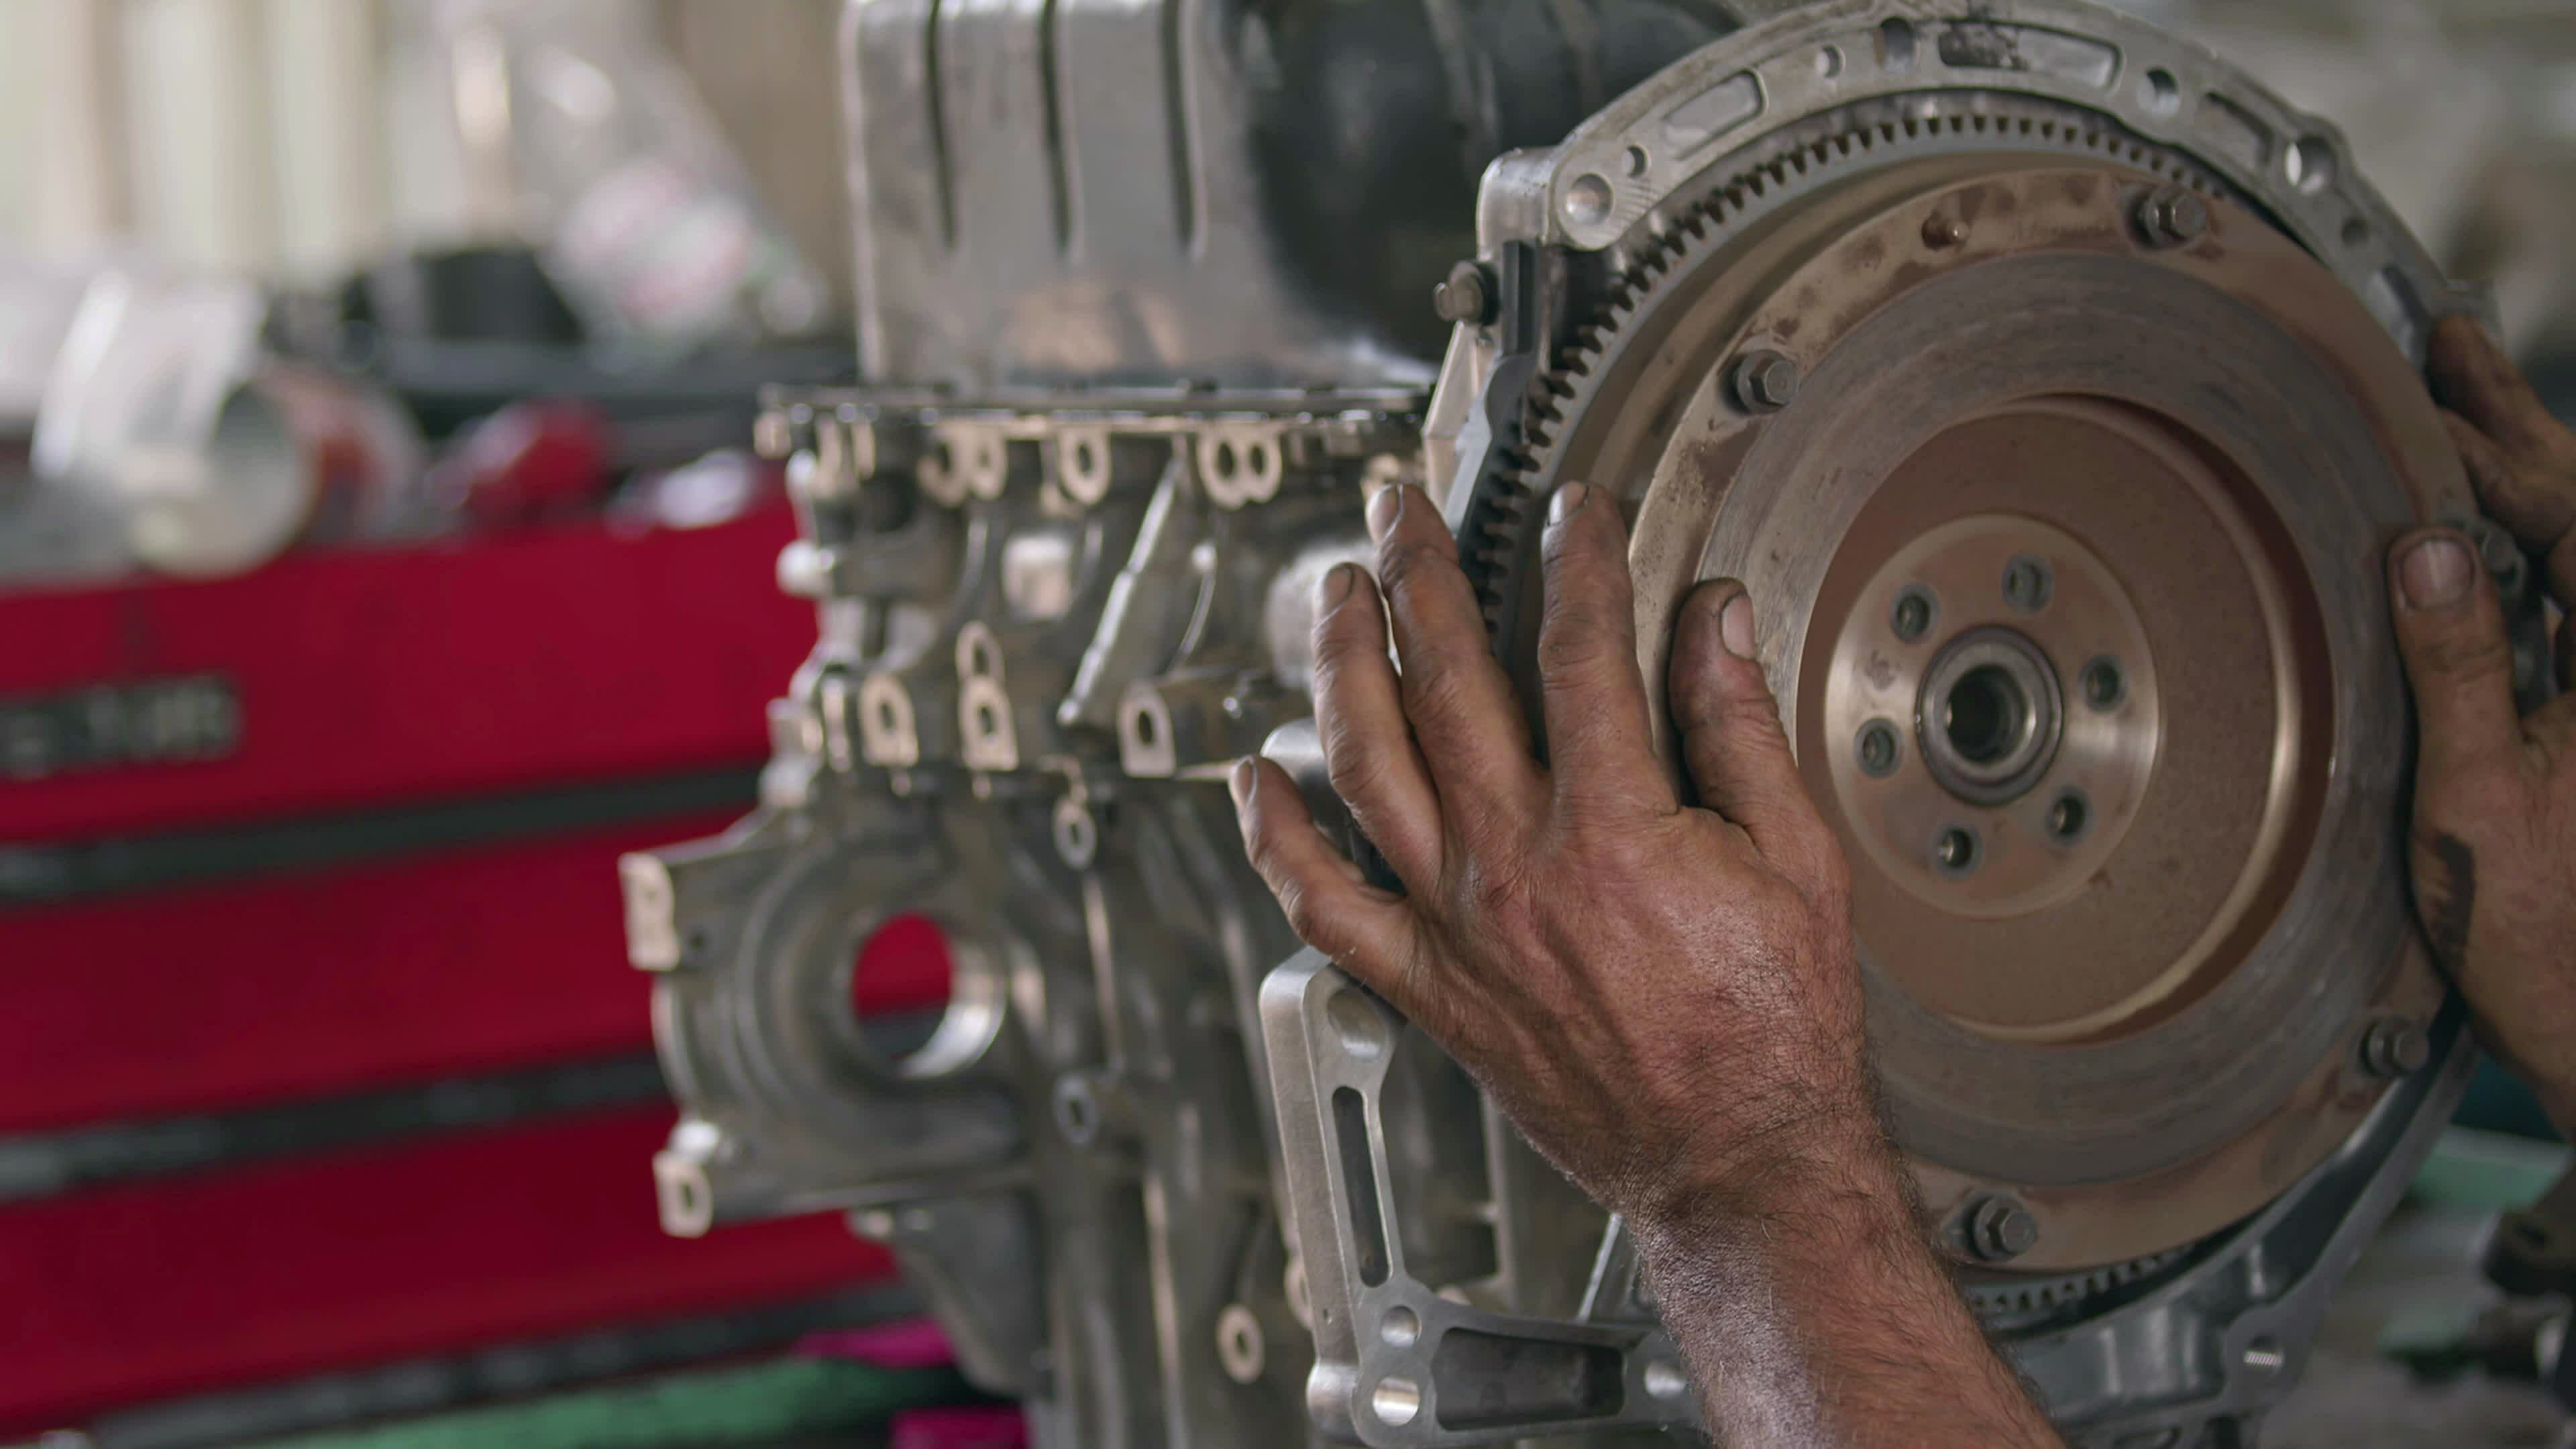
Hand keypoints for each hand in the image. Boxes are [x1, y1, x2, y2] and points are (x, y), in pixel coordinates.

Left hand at [1229, 478, 1874, 1223]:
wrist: (1737, 1164)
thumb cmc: (1772, 1033)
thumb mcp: (1795, 860)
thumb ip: (1740, 729)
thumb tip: (1713, 622)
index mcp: (1615, 827)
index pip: (1578, 648)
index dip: (1576, 559)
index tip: (1573, 513)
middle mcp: (1515, 867)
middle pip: (1444, 680)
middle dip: (1420, 573)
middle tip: (1405, 512)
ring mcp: (1457, 926)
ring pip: (1364, 765)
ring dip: (1338, 664)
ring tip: (1335, 595)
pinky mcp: (1426, 987)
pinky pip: (1321, 904)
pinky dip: (1275, 837)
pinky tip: (1255, 776)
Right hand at [2395, 315, 2575, 1126]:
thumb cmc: (2549, 938)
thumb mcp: (2478, 800)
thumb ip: (2461, 667)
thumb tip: (2426, 549)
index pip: (2568, 508)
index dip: (2498, 436)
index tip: (2435, 370)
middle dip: (2514, 424)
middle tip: (2453, 344)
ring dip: (2523, 474)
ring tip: (2469, 411)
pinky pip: (2567, 603)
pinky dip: (2524, 548)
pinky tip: (2472, 535)